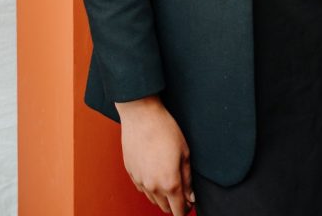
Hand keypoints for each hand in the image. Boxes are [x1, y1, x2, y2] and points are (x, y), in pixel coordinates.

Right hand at [115, 95, 194, 213]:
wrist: (141, 115)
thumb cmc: (165, 129)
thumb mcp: (184, 152)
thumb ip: (188, 178)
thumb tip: (190, 196)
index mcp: (170, 183)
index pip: (178, 210)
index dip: (185, 210)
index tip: (188, 204)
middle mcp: (153, 186)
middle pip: (165, 208)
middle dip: (174, 204)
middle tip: (180, 192)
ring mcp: (140, 180)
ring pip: (153, 199)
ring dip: (161, 196)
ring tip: (167, 178)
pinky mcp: (131, 173)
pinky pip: (142, 188)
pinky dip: (149, 186)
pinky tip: (154, 172)